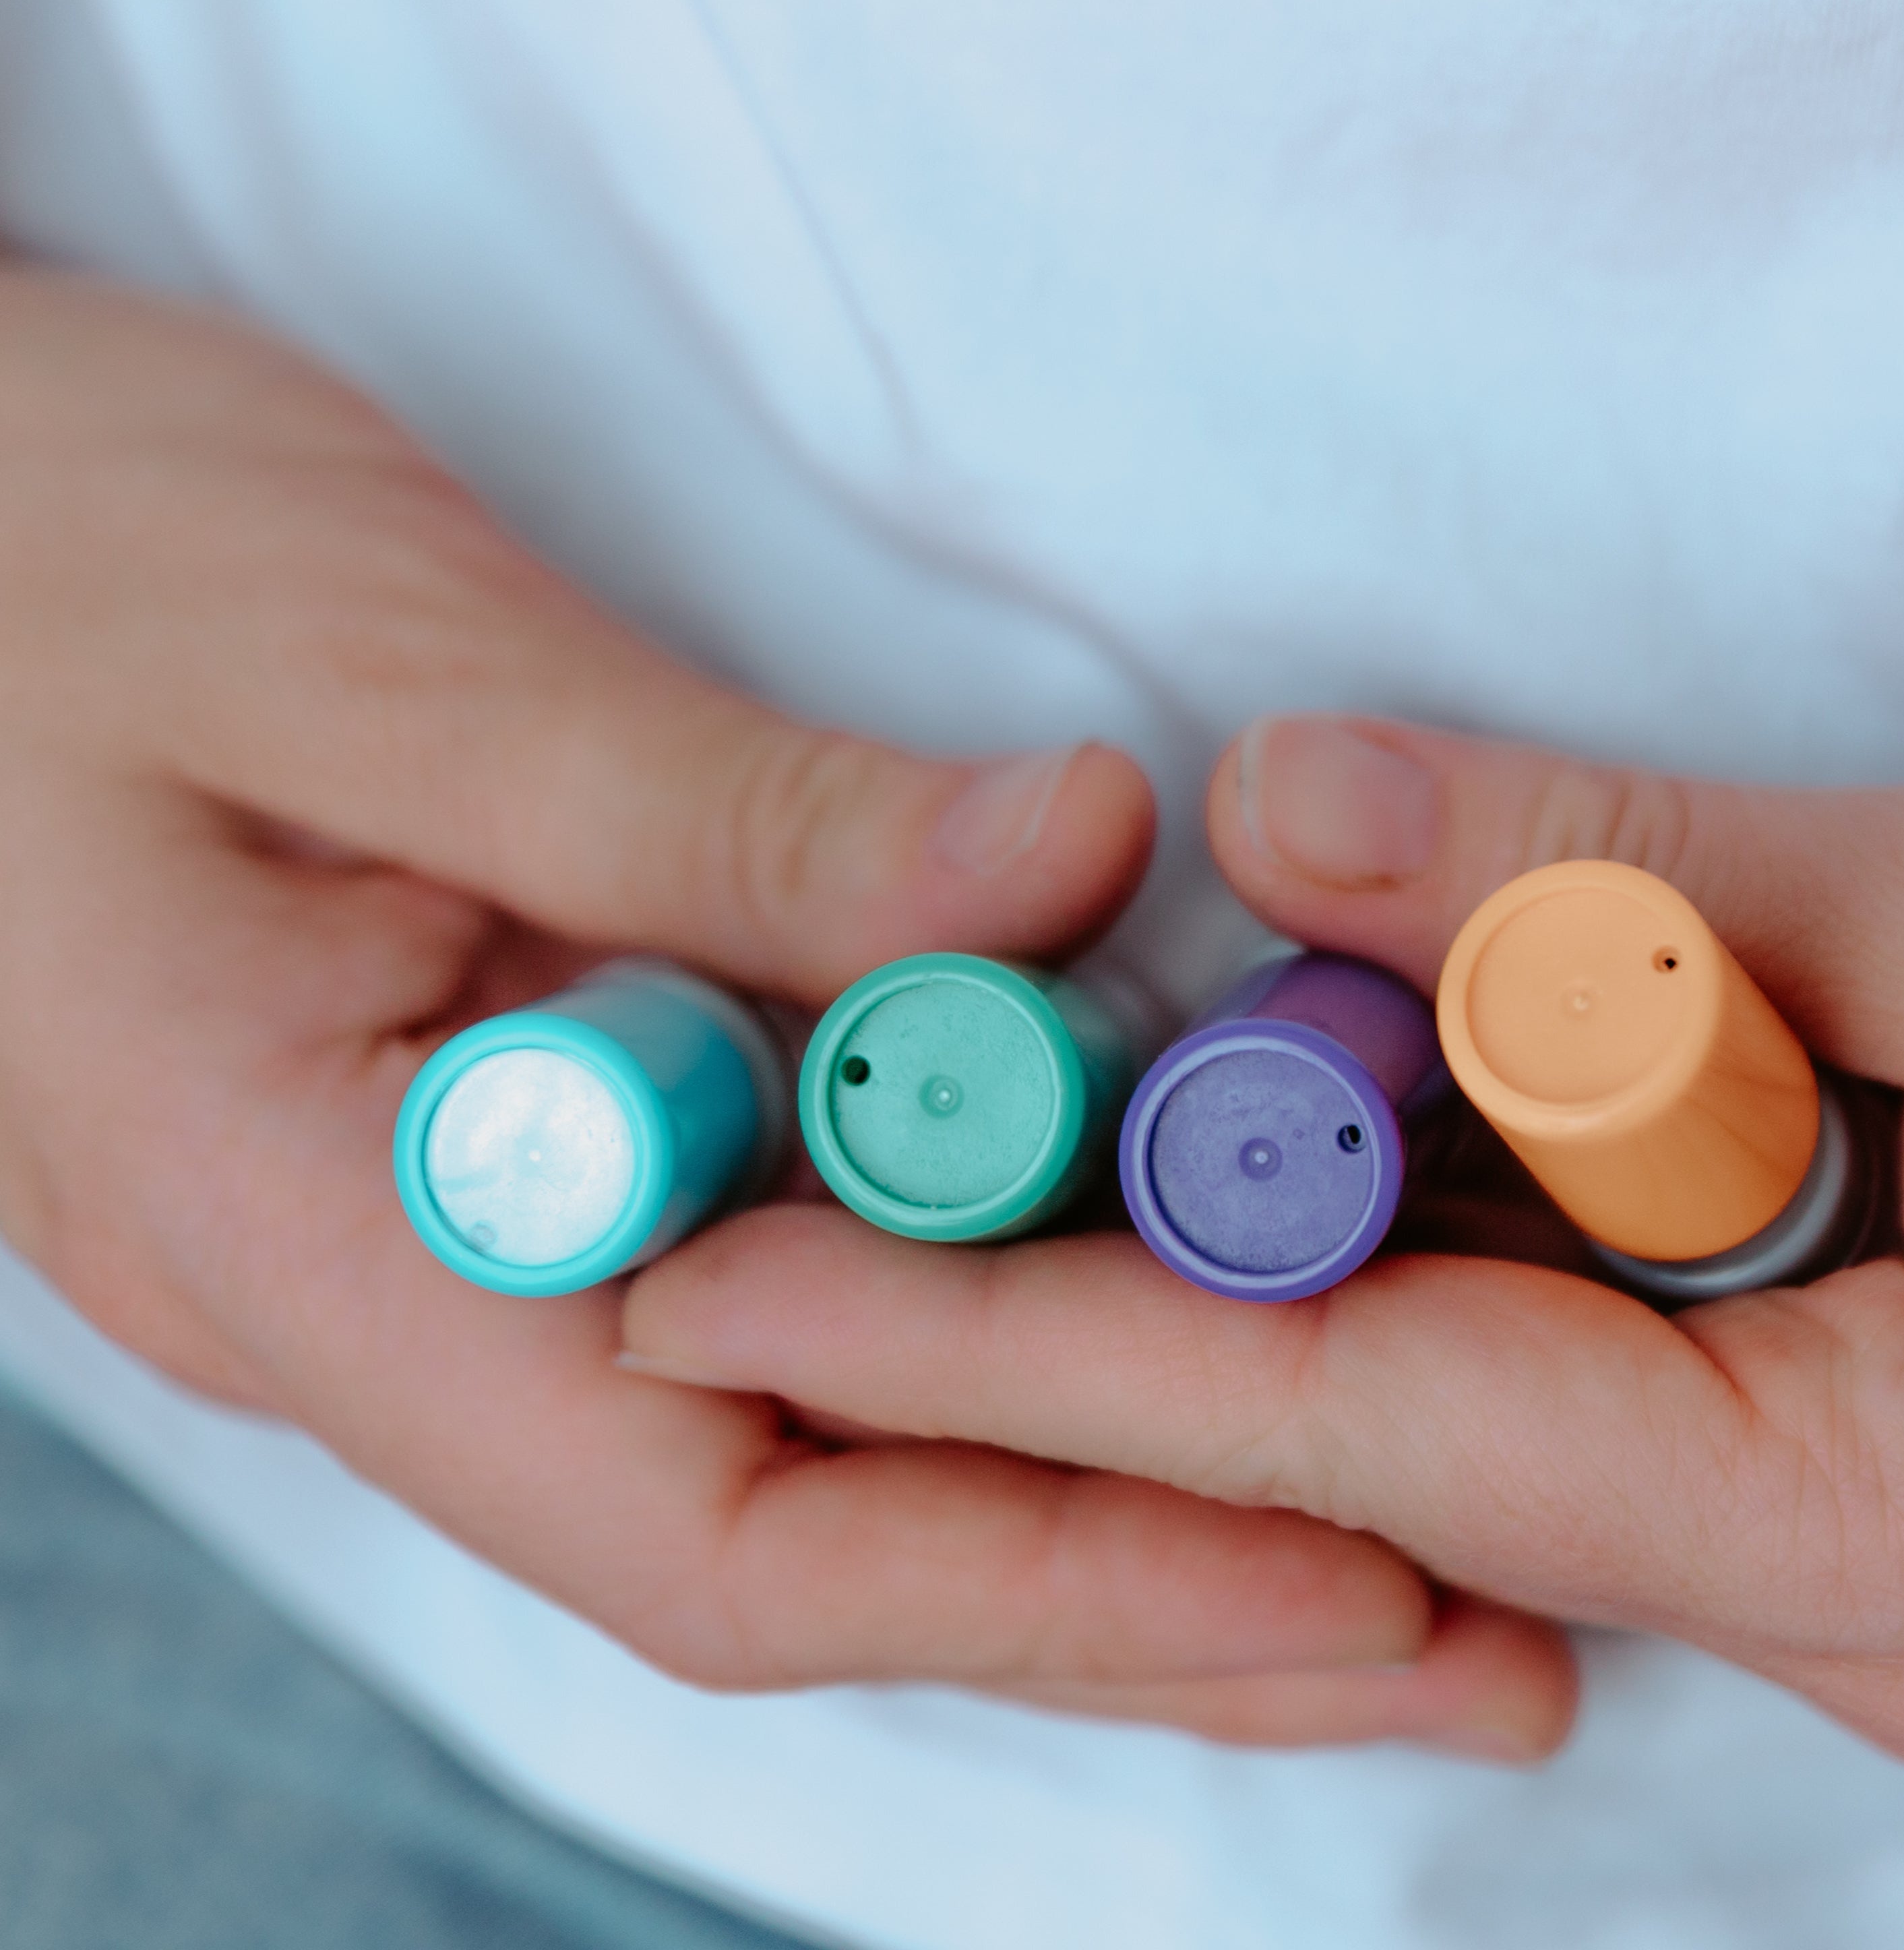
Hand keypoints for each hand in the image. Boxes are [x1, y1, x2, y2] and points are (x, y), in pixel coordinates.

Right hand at [0, 274, 1540, 1743]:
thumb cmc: (61, 550)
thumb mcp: (382, 662)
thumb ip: (717, 807)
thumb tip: (1068, 873)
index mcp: (310, 1232)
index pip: (723, 1520)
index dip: (1058, 1565)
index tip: (1353, 1560)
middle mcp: (407, 1287)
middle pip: (820, 1520)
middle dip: (1153, 1586)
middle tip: (1480, 1635)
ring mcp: (468, 1213)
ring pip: (827, 1415)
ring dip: (1106, 1469)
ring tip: (1406, 1526)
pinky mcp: (533, 1111)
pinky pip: (797, 1265)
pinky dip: (997, 1299)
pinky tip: (1171, 1298)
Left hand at [625, 702, 1903, 1764]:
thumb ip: (1633, 883)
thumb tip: (1294, 817)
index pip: (1349, 1435)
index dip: (1019, 1349)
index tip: (742, 1300)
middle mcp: (1876, 1579)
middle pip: (1398, 1412)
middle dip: (1119, 1265)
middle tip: (834, 1144)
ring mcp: (1901, 1511)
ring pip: (1505, 1351)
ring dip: (1296, 1198)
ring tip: (1021, 1086)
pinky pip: (1622, 1308)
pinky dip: (1471, 1180)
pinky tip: (1334, 1062)